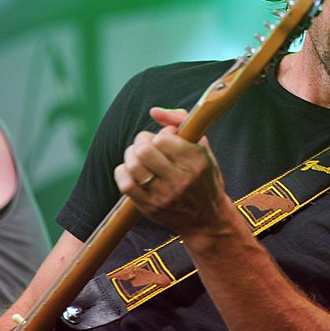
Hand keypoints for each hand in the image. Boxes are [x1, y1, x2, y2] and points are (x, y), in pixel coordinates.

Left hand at [114, 107, 228, 238]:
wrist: (207, 219)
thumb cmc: (204, 177)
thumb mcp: (202, 147)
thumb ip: (181, 121)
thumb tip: (154, 111)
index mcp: (197, 161)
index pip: (163, 138)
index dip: (161, 134)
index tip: (168, 138)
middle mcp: (181, 180)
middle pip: (144, 151)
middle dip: (142, 141)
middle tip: (148, 144)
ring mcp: (164, 196)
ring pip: (132, 166)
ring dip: (131, 155)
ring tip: (139, 156)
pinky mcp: (150, 208)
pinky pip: (125, 184)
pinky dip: (123, 171)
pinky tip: (132, 169)